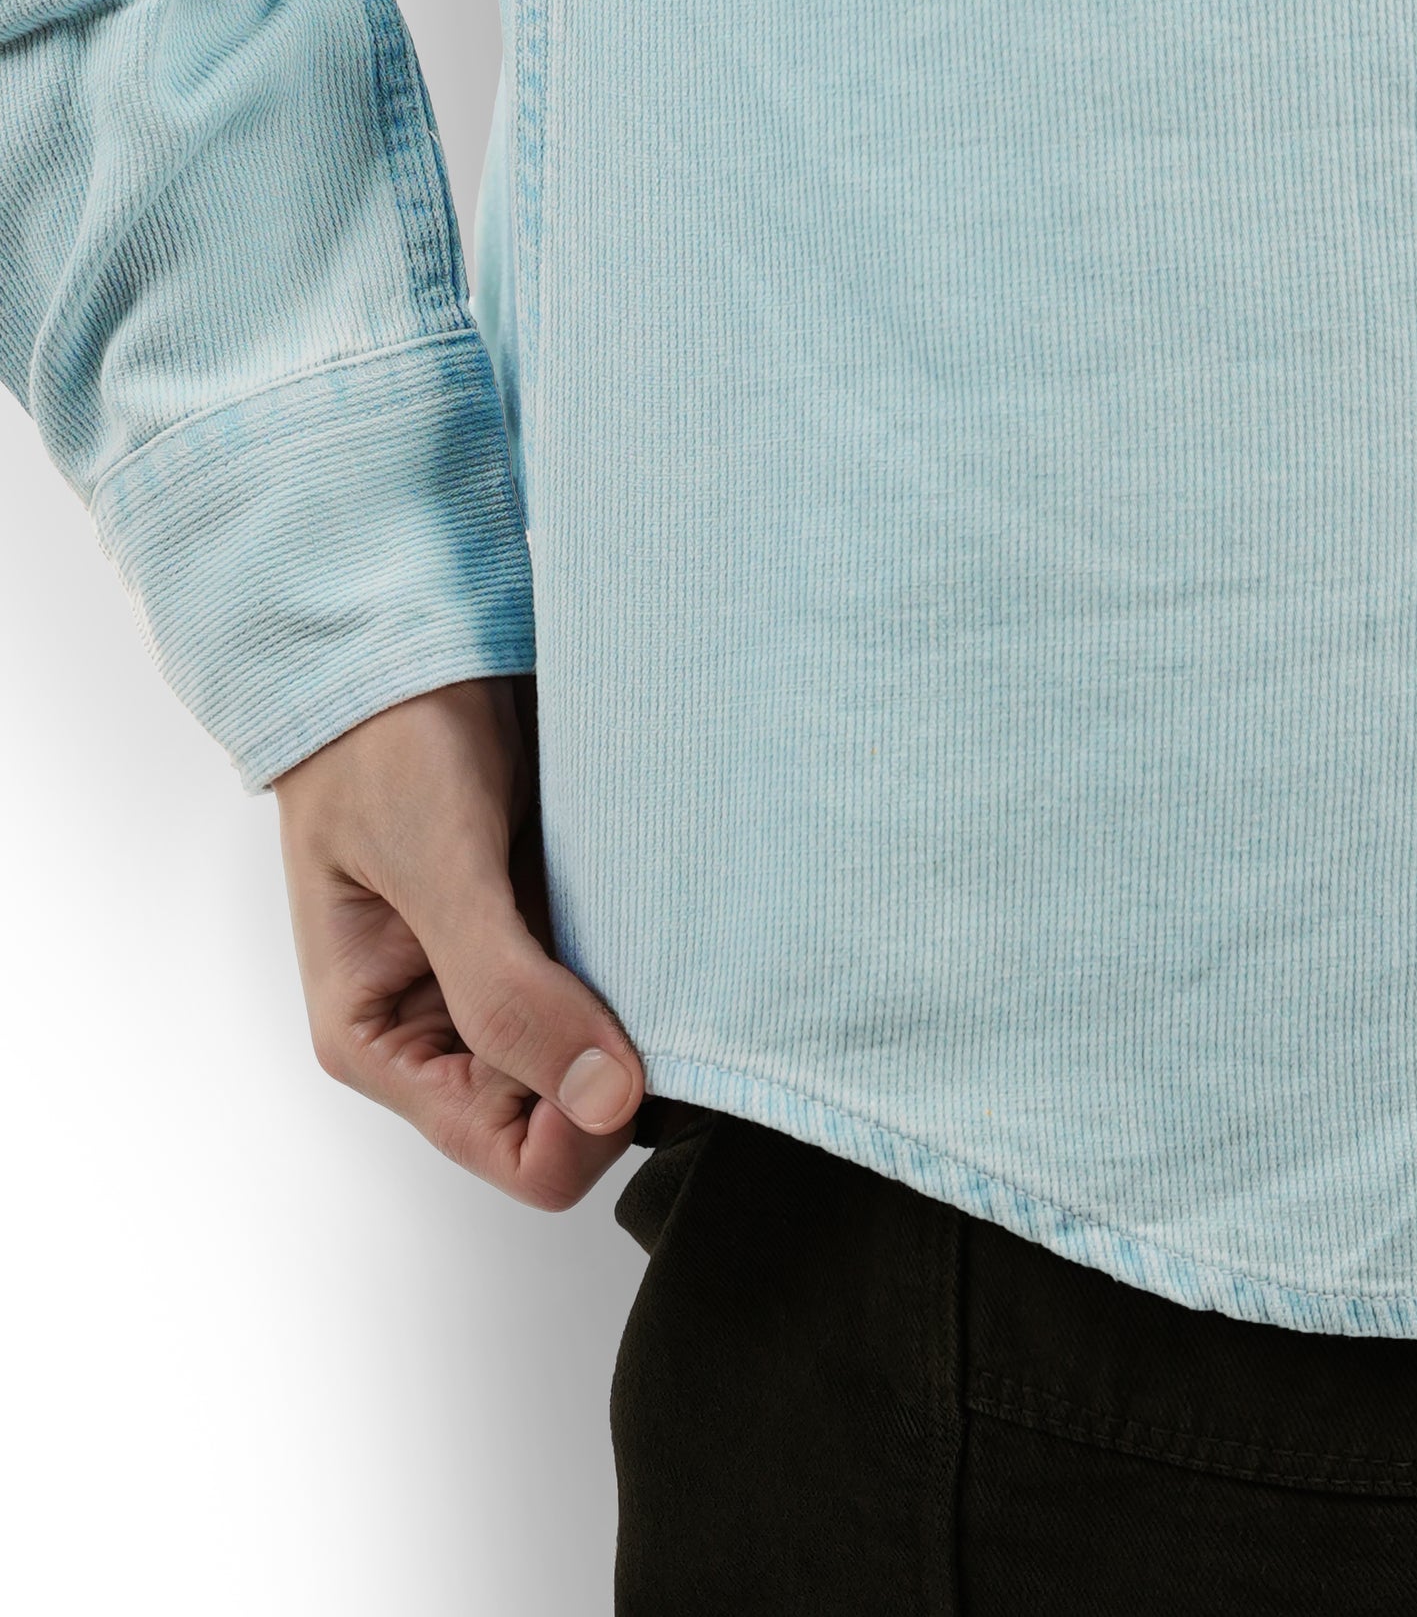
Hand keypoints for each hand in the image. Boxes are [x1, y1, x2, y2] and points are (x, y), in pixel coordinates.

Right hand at [272, 674, 643, 1209]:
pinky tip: (651, 904)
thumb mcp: (436, 871)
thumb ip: (505, 994)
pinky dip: (649, 957)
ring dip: (641, 1008)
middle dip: (620, 1060)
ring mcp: (507, 980)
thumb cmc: (378, 746)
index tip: (628, 1041)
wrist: (404, 642)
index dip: (586, 1121)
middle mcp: (446, 1030)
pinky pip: (622, 982)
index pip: (520, 1159)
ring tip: (642, 924)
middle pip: (573, 1117)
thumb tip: (605, 1100)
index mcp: (383, 1044)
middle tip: (642, 965)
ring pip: (607, 1053)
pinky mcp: (553, 928)